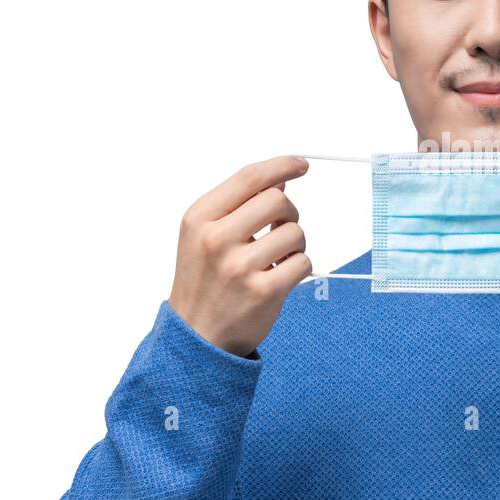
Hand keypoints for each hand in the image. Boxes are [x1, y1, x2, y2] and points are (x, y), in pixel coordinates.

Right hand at [168, 155, 311, 356]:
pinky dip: (299, 267)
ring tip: (278, 257)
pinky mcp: (263, 292)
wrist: (196, 335)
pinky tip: (280, 276)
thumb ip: (237, 206)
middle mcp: (216, 239)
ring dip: (295, 243)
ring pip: (295, 232)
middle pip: (278, 200)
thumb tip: (280, 181)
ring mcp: (239, 267)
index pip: (249, 178)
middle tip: (281, 227)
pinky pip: (303, 262)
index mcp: (199, 218)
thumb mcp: (203, 235)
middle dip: (289, 212)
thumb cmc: (204, 280)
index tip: (300, 165)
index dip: (282, 166)